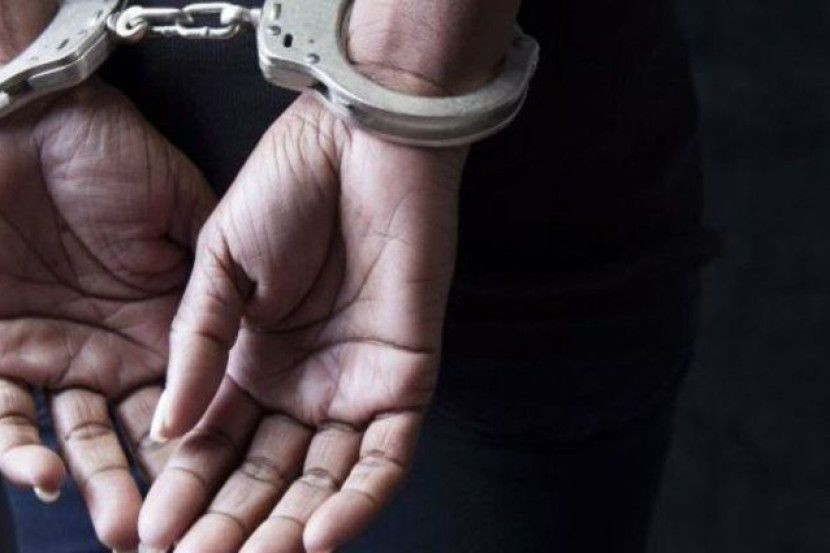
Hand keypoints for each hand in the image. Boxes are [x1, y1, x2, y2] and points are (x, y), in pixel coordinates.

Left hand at [0, 82, 214, 549]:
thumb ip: (219, 282)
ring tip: (124, 526)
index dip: (207, 450)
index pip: (189, 403)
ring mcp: (47, 355)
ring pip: (70, 438)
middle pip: (133, 436)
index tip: (235, 490)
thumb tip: (268, 329)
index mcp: (158, 328)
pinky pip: (1, 413)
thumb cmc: (112, 156)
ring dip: (95, 481)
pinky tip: (46, 474)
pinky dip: (18, 447)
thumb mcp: (186, 218)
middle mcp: (105, 353)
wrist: (34, 118)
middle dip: (155, 487)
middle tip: (182, 534)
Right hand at [138, 94, 464, 552]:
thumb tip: (168, 429)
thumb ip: (196, 344)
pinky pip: (385, 456)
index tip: (151, 530)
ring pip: (323, 478)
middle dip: (230, 521)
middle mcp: (301, 383)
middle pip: (265, 473)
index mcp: (250, 360)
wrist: (362, 142)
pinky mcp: (405, 379)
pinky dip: (358, 499)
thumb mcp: (220, 264)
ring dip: (289, 527)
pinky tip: (320, 537)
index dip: (184, 487)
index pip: (214, 444)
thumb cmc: (288, 187)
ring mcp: (354, 385)